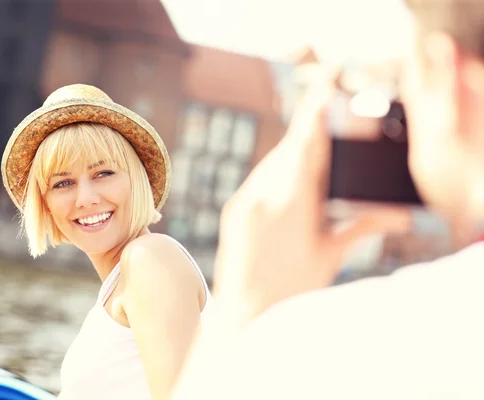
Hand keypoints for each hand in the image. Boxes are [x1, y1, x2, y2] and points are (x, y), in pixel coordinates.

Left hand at [212, 71, 410, 326]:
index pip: (307, 146)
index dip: (316, 113)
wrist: (244, 314)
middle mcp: (263, 196)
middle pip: (289, 151)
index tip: (325, 87)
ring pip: (272, 163)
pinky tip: (289, 184)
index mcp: (292, 204)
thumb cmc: (292, 290)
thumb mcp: (330, 256)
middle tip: (326, 126)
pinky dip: (277, 174)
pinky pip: (258, 179)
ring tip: (312, 161)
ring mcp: (244, 201)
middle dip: (309, 138)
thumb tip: (396, 214)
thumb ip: (361, 227)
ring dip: (293, 156)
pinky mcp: (233, 210)